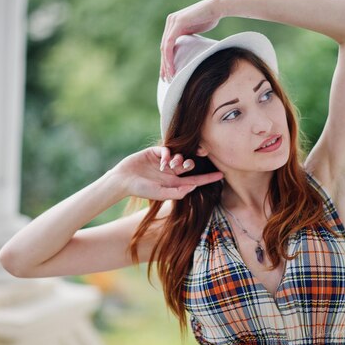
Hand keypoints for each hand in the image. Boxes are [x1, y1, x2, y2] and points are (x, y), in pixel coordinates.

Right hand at [108, 146, 223, 200]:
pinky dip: (168, 154)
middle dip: (192, 163)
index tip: (222, 175)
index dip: (208, 178)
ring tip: (172, 164)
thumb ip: (177, 192)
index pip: (195, 179)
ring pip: (180, 156)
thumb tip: (194, 185)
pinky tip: (163, 161)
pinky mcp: (156, 152)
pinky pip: (167, 149)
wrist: (123, 180)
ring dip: (179, 159)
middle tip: (188, 164)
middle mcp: (172, 172)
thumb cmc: (141, 190)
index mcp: (175, 183)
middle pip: (189, 165)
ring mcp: (164, 161)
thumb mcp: (160, 194)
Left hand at [160, 0, 227, 80]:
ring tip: (169, 77)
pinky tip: (171, 68)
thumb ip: (188, 37)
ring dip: (166, 64)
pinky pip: (169, 44)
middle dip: (164, 65)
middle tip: (166, 79)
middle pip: (163, 48)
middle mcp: (170, 21)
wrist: (217, 7)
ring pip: (164, 47)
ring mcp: (172, 21)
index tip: (168, 73)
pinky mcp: (177, 23)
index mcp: (173, 24)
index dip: (167, 61)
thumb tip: (188, 49)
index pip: (166, 46)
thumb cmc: (210, 18)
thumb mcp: (195, 30)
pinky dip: (169, 57)